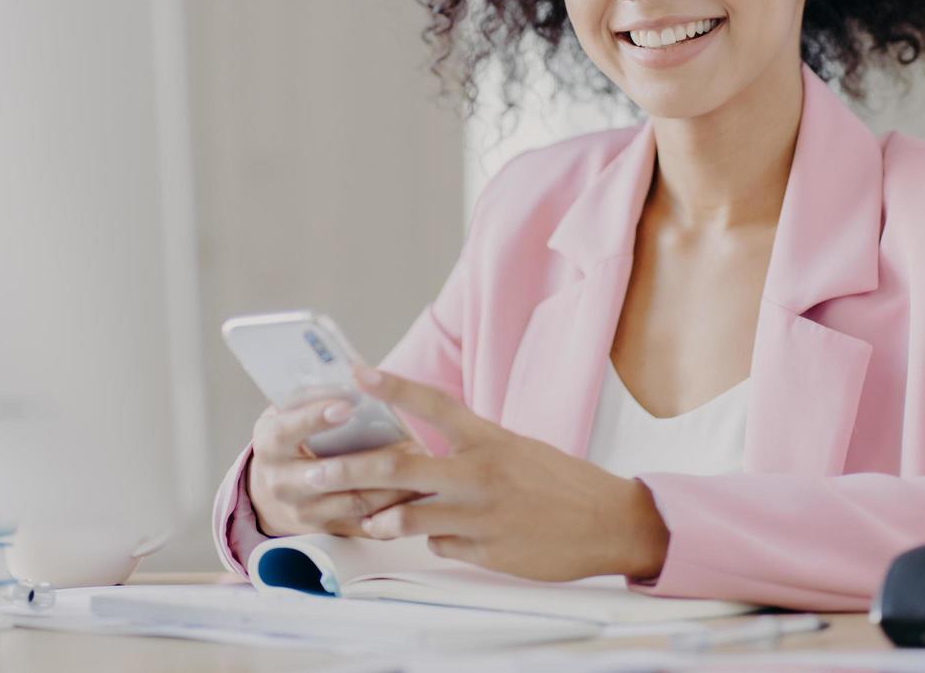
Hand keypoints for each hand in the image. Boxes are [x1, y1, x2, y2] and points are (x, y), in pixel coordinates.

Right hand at [245, 397, 425, 537]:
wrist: (276, 484)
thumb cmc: (292, 433)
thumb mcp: (290, 409)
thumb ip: (313, 394)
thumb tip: (354, 374)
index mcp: (270, 446)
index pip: (287, 431)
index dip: (315, 419)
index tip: (346, 406)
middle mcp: (282, 483)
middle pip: (329, 474)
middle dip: (372, 460)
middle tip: (409, 441)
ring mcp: (305, 511)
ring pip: (356, 501)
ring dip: (394, 484)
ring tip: (424, 462)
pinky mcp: (330, 529)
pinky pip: (369, 524)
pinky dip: (397, 508)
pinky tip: (421, 489)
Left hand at [299, 363, 669, 581]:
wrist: (610, 522)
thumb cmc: (563, 482)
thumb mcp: (516, 450)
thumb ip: (471, 452)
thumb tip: (427, 464)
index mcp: (489, 440)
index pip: (434, 405)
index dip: (394, 388)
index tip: (358, 373)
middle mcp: (480, 474)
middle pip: (401, 469)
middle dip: (351, 470)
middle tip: (315, 470)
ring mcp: (480, 516)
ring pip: (409, 517)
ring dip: (380, 519)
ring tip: (365, 520)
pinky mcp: (485, 551)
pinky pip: (440, 546)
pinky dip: (435, 541)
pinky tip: (446, 537)